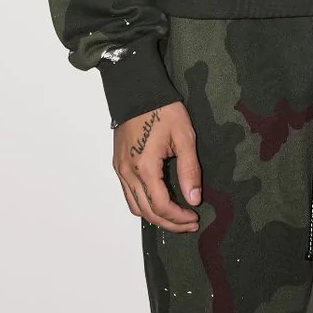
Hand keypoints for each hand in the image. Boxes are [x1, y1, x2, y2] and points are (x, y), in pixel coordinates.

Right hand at [112, 101, 202, 231]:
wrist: (138, 90)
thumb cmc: (162, 109)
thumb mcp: (184, 137)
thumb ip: (189, 170)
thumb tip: (194, 198)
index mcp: (144, 167)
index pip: (161, 206)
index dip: (178, 218)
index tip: (194, 217)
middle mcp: (128, 173)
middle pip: (147, 212)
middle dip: (169, 222)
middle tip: (188, 223)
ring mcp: (120, 169)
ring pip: (135, 207)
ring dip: (155, 216)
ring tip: (175, 215)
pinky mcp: (118, 164)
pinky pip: (128, 194)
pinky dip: (143, 204)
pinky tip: (158, 200)